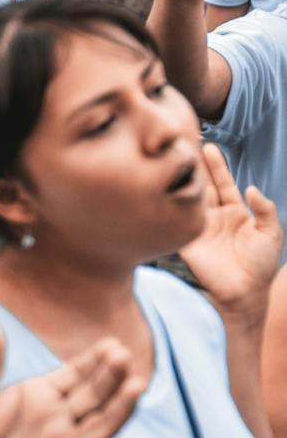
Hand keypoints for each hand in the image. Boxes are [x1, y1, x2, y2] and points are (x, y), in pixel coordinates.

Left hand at [0, 326, 138, 437]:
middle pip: (93, 395)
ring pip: (101, 426)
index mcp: (38, 396)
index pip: (74, 375)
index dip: (93, 361)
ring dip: (120, 409)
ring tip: (136, 386)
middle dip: (110, 377)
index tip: (112, 343)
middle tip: (124, 355)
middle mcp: (57, 420)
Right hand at [179, 143, 281, 323]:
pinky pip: (177, 218)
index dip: (216, 166)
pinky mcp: (184, 238)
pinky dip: (171, 204)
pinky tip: (166, 187)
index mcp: (234, 212)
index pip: (223, 183)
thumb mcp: (271, 234)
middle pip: (202, 185)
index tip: (209, 148)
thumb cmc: (262, 266)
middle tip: (184, 144)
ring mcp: (197, 226)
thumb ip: (265, 210)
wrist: (245, 293)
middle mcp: (213, 216)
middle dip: (194, 166)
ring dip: (181, 179)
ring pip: (187, 197)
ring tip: (174, 159)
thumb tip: (250, 188)